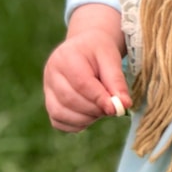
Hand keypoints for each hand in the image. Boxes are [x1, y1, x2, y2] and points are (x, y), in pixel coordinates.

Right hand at [43, 5, 130, 131]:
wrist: (85, 46)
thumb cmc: (99, 51)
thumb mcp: (111, 58)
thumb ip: (117, 81)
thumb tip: (124, 105)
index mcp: (65, 57)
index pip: (81, 83)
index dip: (98, 98)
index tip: (114, 109)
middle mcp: (51, 73)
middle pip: (69, 99)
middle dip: (94, 109)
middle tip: (112, 108)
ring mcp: (47, 88)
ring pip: (60, 113)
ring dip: (85, 118)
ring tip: (101, 110)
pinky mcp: (49, 102)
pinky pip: (58, 121)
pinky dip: (76, 124)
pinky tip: (90, 116)